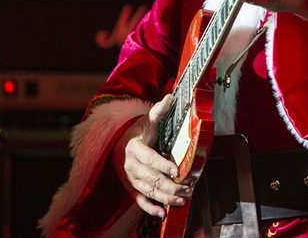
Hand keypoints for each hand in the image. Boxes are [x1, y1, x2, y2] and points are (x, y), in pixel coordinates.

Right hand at [112, 95, 191, 218]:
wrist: (121, 143)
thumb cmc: (139, 132)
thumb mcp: (147, 120)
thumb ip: (159, 110)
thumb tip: (171, 96)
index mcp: (134, 148)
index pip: (149, 158)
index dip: (162, 164)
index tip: (176, 170)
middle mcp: (131, 165)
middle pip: (150, 178)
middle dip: (169, 185)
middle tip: (187, 188)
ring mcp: (131, 178)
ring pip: (148, 191)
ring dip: (165, 197)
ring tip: (181, 200)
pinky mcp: (132, 188)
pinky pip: (139, 201)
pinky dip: (150, 208)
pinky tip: (162, 213)